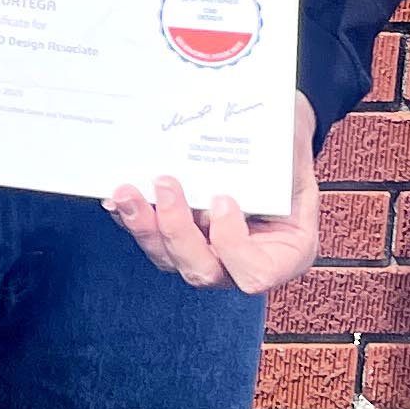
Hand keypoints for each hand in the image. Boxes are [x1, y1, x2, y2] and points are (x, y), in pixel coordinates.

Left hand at [105, 94, 319, 293]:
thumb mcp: (291, 152)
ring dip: (144, 226)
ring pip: (168, 258)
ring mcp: (208, 253)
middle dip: (176, 231)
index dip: (232, 245)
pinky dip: (131, 219)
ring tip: (127, 192)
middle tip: (166, 184)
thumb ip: (274, 161)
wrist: (270, 134)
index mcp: (285, 253)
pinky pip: (151, 239)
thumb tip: (235, 154)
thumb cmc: (286, 145)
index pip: (255, 274)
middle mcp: (243, 263)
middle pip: (202, 271)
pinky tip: (117, 199)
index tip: (223, 199)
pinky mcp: (178, 239)